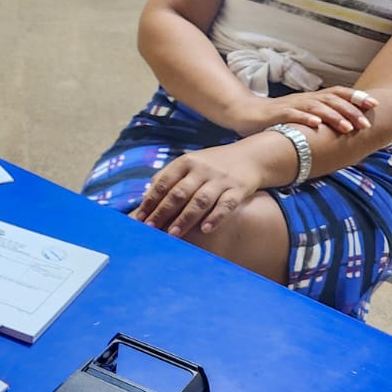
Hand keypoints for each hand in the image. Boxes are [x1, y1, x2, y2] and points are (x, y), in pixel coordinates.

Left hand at [132, 140, 276, 237]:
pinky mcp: (238, 189)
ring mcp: (220, 179)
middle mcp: (202, 170)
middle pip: (179, 193)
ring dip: (185, 218)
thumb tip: (145, 197)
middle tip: (151, 229)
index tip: (140, 218)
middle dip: (163, 212)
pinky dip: (216, 217)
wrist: (251, 157)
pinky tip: (206, 229)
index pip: (164, 182)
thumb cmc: (212, 165)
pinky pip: (226, 204)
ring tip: (173, 234)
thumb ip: (168, 177)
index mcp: (185, 163)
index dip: (151, 200)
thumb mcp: (189, 164)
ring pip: (200, 200)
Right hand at [226, 86, 376, 136]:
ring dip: (333, 116)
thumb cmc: (274, 119)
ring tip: (347, 127)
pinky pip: (292, 114)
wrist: (243, 113)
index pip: (337, 93)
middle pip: (331, 99)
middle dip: (351, 110)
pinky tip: (316, 124)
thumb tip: (345, 129)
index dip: (357, 97)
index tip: (375, 104)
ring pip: (316, 106)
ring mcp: (289, 105)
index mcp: (311, 99)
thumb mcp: (300, 117)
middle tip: (366, 123)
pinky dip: (305, 118)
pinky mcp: (275, 114)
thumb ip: (319, 119)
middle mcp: (303, 99)